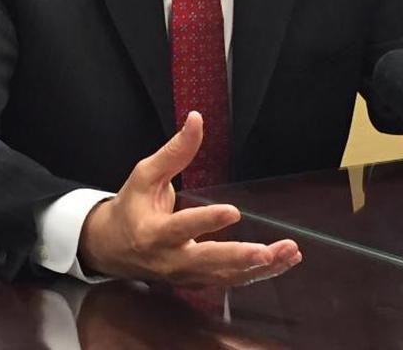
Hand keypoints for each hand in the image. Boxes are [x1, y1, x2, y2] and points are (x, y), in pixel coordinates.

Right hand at [78, 111, 301, 286]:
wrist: (113, 248)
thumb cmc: (131, 207)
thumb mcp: (145, 175)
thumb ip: (174, 151)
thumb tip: (196, 119)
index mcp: (153, 232)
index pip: (182, 227)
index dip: (206, 221)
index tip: (233, 212)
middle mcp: (170, 260)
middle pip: (207, 263)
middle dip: (238, 258)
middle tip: (266, 251)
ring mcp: (186, 276)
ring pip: (225, 277)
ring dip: (260, 268)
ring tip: (289, 252)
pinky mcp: (198, 282)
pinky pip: (231, 281)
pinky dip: (259, 274)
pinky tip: (284, 261)